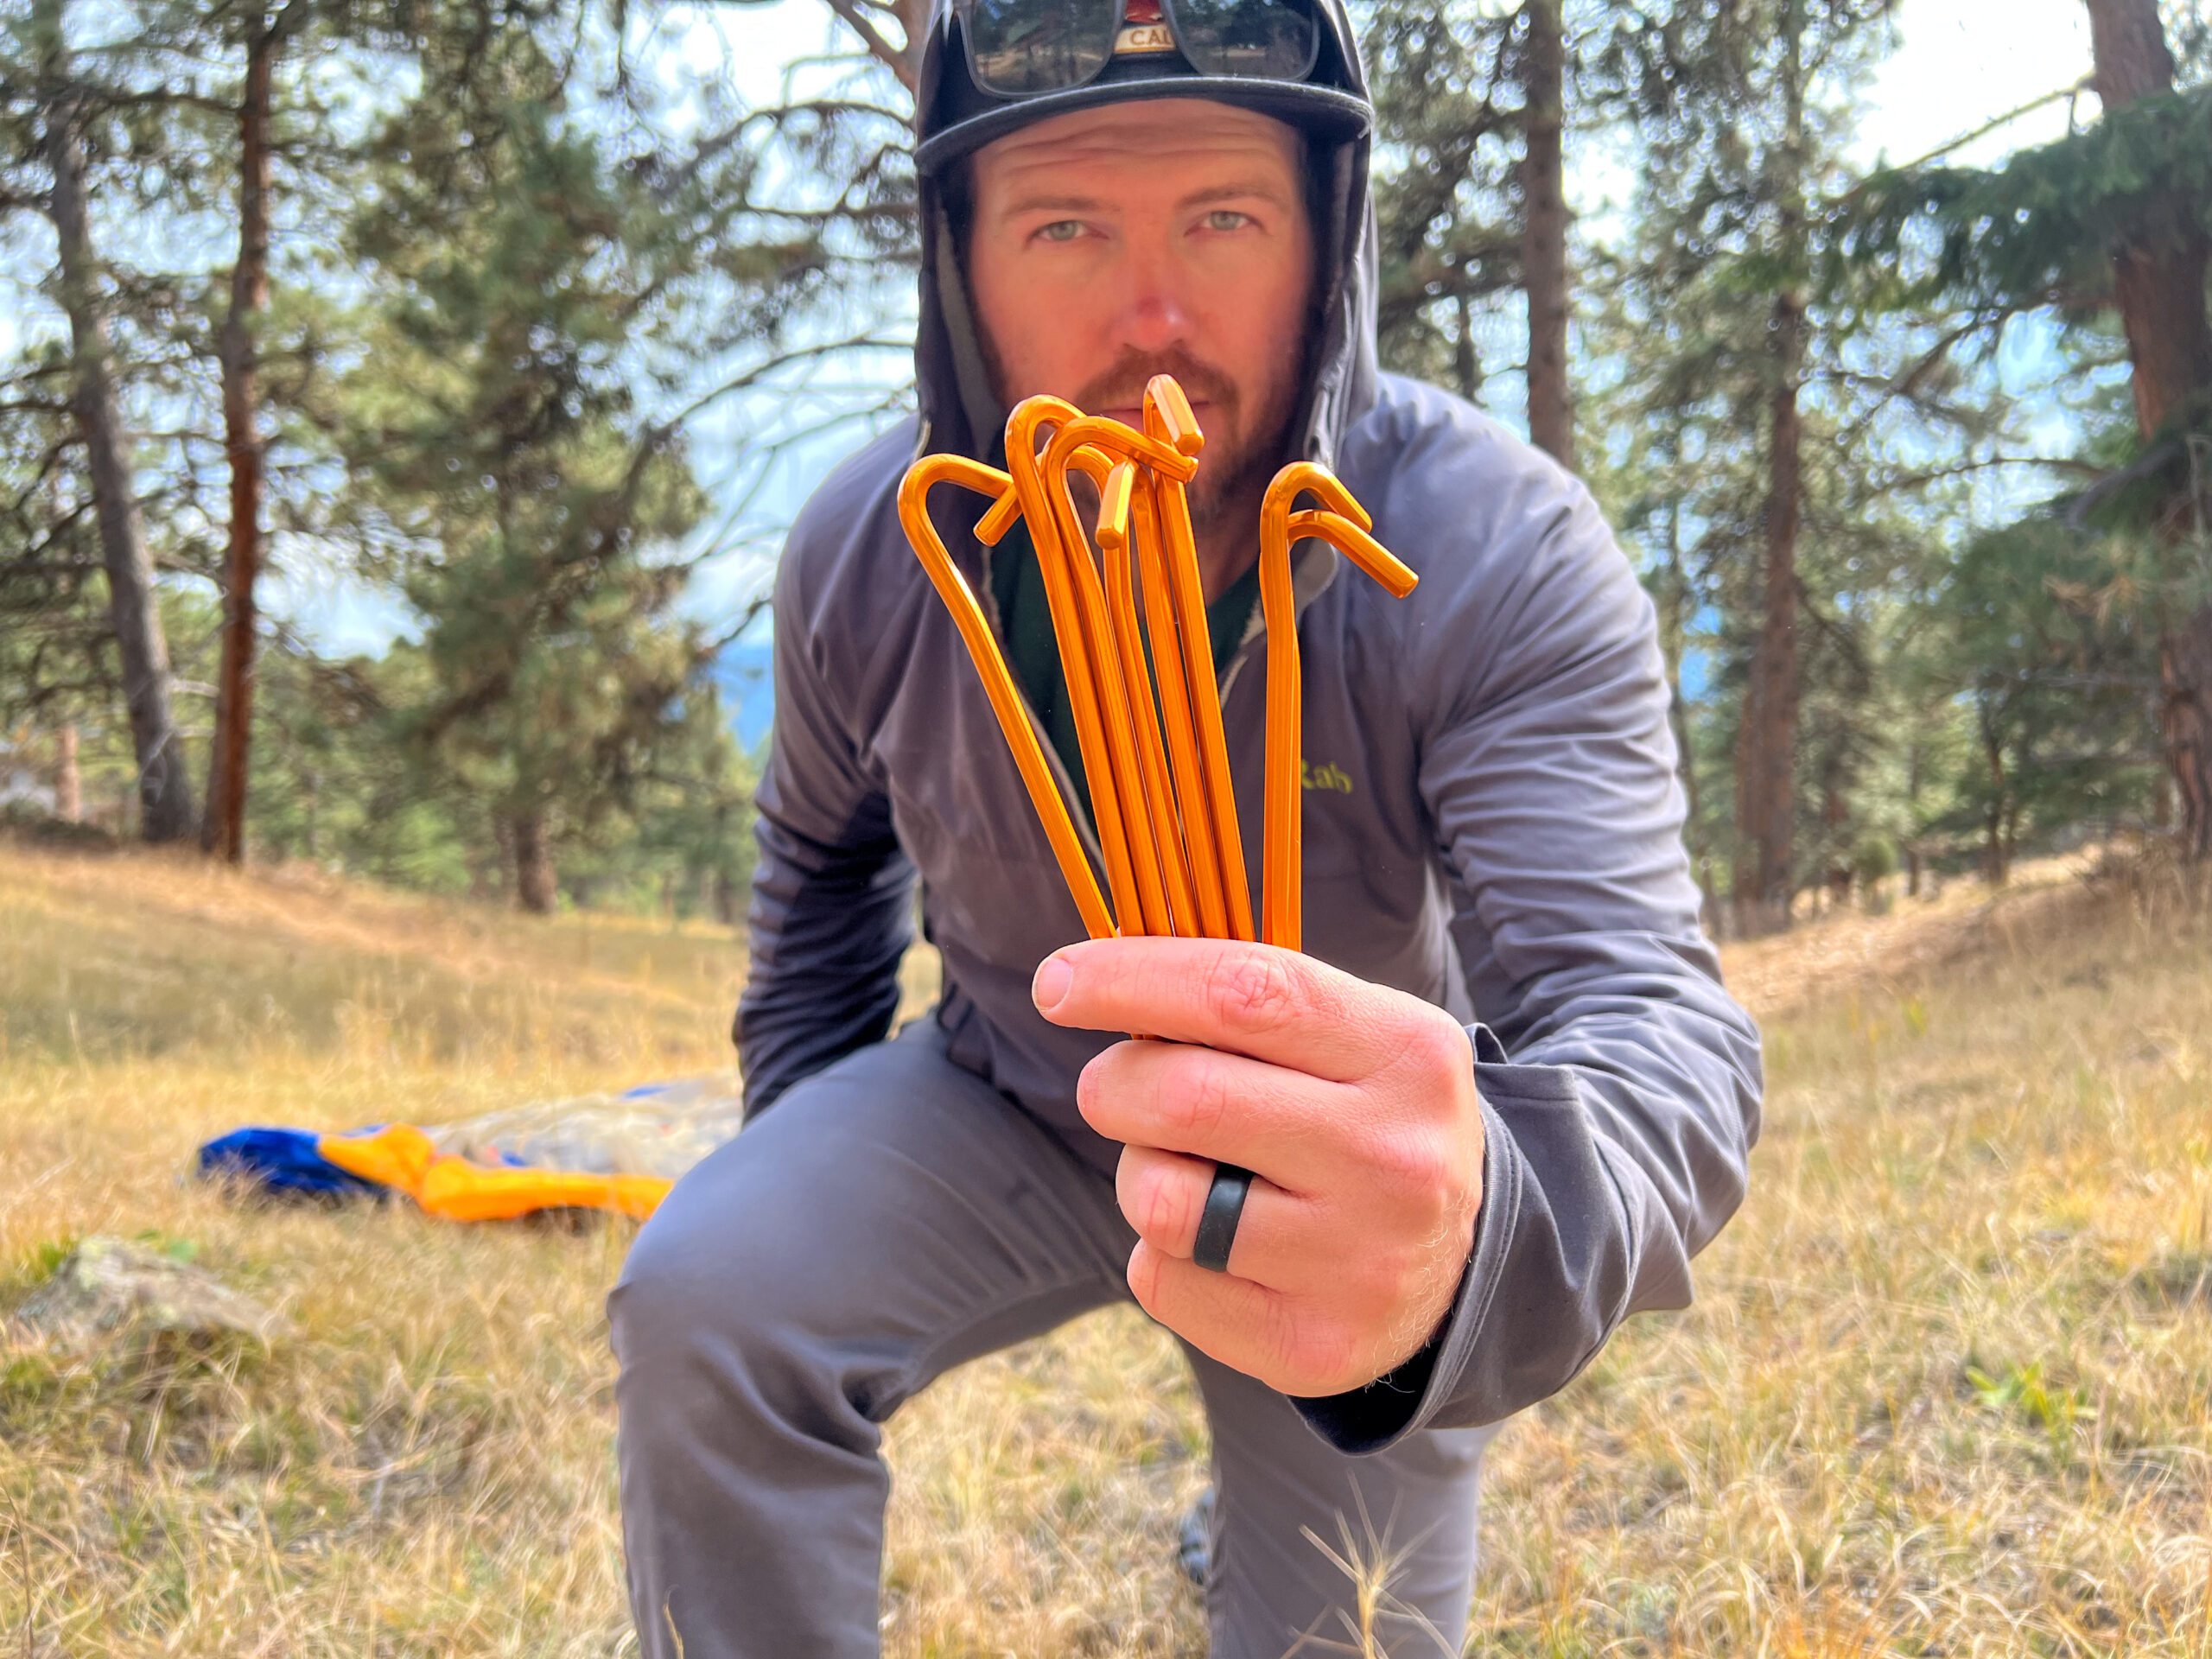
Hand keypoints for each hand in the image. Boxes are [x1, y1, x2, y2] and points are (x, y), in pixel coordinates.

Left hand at [1032, 936, 1483, 1396]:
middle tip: (1113, 1088)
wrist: (1455, 1273)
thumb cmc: (1361, 1121)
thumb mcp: (1349, 1039)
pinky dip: (1159, 1254)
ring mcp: (1357, 1261)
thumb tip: (1092, 975)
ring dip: (1137, 1172)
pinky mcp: (1312, 1344)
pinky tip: (1216, 1247)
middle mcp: (1393, 1158)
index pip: (1244, 994)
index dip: (1132, 978)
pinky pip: (1162, 1279)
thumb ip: (1244, 1003)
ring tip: (1185, 1173)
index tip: (1057, 981)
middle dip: (1113, 1083)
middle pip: (1184, 1097)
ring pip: (1160, 1198)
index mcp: (1407, 1053)